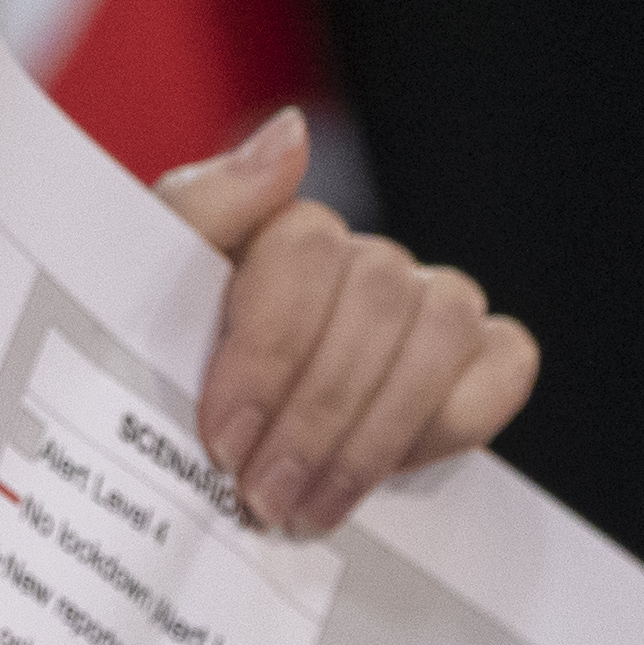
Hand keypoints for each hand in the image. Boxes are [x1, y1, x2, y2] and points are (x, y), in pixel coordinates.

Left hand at [153, 106, 536, 534]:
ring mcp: (426, 307)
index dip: (269, 348)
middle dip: (315, 413)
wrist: (170, 468)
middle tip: (263, 497)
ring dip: (375, 433)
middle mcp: (361, 262)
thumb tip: (289, 134)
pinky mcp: (477, 359)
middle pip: (375, 298)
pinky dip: (457, 418)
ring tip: (309, 510)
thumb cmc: (157, 377)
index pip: (305, 247)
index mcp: (278, 237)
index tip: (223, 438)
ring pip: (441, 329)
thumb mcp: (139, 300)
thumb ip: (200, 209)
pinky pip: (504, 363)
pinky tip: (391, 473)